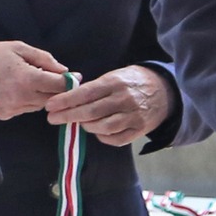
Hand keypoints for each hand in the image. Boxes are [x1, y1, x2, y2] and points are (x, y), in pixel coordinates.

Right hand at [0, 40, 72, 119]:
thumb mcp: (19, 48)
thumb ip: (45, 59)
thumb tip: (64, 71)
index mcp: (27, 78)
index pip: (59, 85)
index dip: (69, 81)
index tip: (74, 77)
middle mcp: (21, 97)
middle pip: (52, 99)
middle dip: (56, 89)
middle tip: (54, 79)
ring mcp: (12, 108)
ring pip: (39, 105)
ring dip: (41, 95)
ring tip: (29, 82)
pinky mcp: (5, 114)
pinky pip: (25, 109)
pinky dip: (26, 101)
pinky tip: (15, 90)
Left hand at [51, 64, 174, 144]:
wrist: (165, 90)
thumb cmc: (132, 82)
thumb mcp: (115, 76)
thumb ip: (95, 87)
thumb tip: (68, 98)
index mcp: (116, 82)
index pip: (86, 93)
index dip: (66, 101)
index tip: (50, 106)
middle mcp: (125, 99)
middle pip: (91, 112)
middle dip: (68, 116)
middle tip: (53, 118)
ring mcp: (134, 116)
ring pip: (103, 127)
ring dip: (86, 127)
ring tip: (78, 123)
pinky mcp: (140, 129)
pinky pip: (117, 139)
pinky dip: (103, 137)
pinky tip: (96, 131)